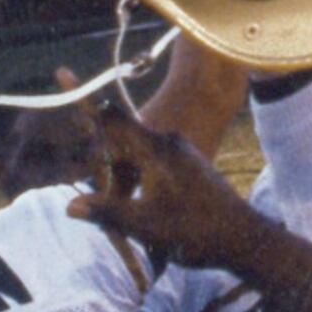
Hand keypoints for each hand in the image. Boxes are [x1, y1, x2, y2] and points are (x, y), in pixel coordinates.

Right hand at [74, 104, 267, 272]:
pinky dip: (143, 187)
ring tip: (144, 225)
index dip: (85, 99)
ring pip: (137, 160)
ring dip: (127, 187)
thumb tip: (71, 204)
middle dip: (108, 175)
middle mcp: (167, 143)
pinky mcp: (190, 166)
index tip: (64, 72)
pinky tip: (153, 218)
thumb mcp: (146, 225)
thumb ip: (107, 211)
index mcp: (154, 150)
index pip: (111, 119)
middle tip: (121, 211)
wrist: (247, 239)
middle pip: (120, 146)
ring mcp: (181, 153)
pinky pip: (154, 168)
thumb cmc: (197, 230)